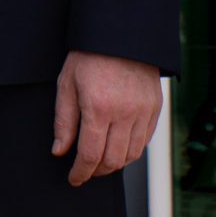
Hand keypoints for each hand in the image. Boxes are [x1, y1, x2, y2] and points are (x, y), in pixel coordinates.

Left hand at [52, 51, 160, 185]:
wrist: (120, 37)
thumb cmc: (88, 57)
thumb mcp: (66, 85)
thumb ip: (63, 121)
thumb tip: (60, 150)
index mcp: (98, 107)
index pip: (90, 154)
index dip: (81, 172)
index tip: (73, 179)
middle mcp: (125, 114)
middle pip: (113, 160)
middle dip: (97, 172)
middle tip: (85, 172)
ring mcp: (144, 112)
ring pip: (132, 154)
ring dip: (115, 165)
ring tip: (100, 163)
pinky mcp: (155, 110)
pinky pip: (144, 141)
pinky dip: (131, 151)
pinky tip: (117, 149)